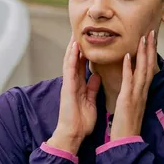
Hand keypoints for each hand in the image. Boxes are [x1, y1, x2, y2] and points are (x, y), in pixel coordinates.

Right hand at [46, 37, 101, 153]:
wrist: (73, 134)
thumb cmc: (81, 121)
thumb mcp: (90, 101)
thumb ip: (92, 88)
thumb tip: (96, 76)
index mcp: (79, 86)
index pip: (81, 65)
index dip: (84, 52)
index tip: (88, 39)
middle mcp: (72, 82)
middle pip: (74, 60)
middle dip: (76, 45)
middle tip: (79, 30)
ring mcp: (69, 84)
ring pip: (70, 61)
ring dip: (72, 46)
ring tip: (75, 32)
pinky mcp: (67, 87)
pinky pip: (69, 69)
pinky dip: (71, 57)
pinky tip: (74, 46)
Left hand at [110, 30, 156, 140]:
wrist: (126, 141)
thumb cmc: (126, 125)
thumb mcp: (131, 106)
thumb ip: (132, 94)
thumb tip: (131, 85)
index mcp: (142, 92)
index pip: (148, 69)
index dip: (150, 54)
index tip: (151, 40)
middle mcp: (142, 91)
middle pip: (148, 66)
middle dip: (150, 48)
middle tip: (152, 31)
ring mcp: (136, 94)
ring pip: (142, 70)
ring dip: (143, 53)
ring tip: (143, 37)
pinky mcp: (127, 99)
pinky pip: (129, 81)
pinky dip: (128, 68)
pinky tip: (127, 56)